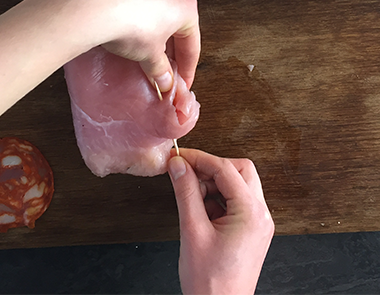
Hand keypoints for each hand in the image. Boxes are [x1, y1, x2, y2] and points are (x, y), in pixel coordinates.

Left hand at [0, 0, 199, 129]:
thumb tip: (166, 91)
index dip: (187, 69)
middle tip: (156, 77)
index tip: (179, 88)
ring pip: (147, 17)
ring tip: (131, 62)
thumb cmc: (125, 26)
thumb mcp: (148, 57)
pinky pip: (125, 9)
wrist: (87, 4)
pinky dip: (123, 26)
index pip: (192, 43)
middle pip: (171, 28)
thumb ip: (159, 74)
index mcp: (183, 6)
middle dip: (165, 53)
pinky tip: (110, 41)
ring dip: (144, 40)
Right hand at [167, 149, 273, 294]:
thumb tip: (179, 166)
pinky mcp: (250, 231)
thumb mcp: (192, 230)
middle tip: (185, 172)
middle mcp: (260, 215)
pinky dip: (216, 199)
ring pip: (238, 186)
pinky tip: (198, 210)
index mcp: (251, 213)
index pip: (226, 169)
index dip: (199, 158)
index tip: (178, 157)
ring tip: (190, 196)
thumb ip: (185, 193)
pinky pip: (235, 203)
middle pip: (240, 171)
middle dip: (211, 168)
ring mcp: (257, 224)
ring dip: (213, 184)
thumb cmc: (211, 280)